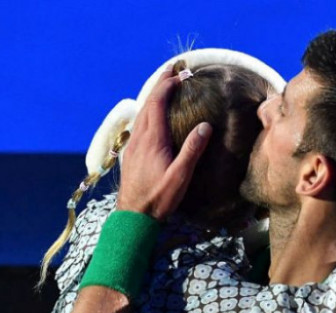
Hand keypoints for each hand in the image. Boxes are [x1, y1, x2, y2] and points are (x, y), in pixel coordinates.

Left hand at [116, 68, 212, 219]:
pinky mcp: (129, 154)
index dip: (167, 86)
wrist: (133, 216)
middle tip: (172, 72)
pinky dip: (146, 112)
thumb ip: (192, 150)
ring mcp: (132, 146)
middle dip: (159, 85)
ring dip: (152, 98)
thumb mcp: (180, 176)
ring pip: (140, 114)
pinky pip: (137, 125)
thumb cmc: (158, 198)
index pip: (157, 103)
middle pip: (147, 104)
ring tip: (163, 89)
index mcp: (152, 140)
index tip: (180, 75)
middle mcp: (139, 139)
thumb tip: (205, 126)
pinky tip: (152, 117)